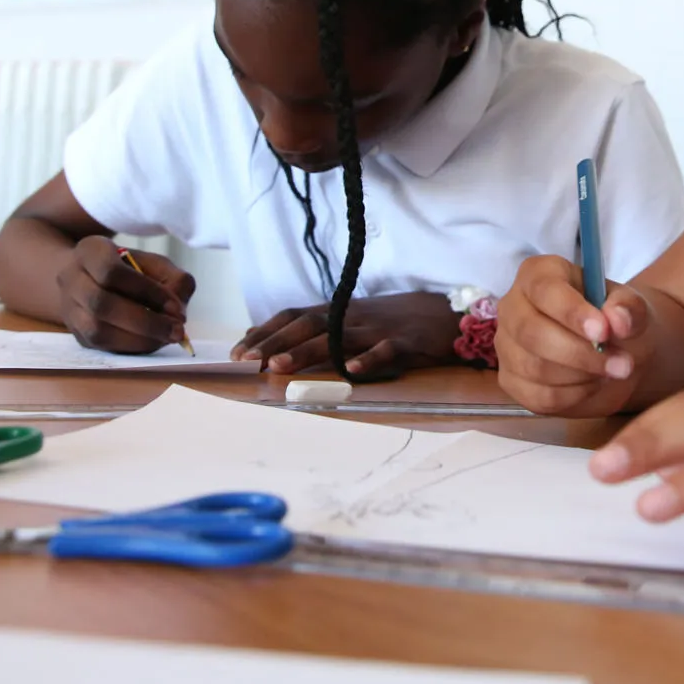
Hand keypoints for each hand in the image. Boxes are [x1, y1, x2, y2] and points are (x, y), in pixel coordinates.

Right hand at [57, 236, 194, 353]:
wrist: (90, 279)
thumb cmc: (129, 268)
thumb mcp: (153, 262)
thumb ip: (172, 279)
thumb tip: (177, 311)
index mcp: (90, 251)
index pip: (111, 271)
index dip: (146, 291)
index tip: (175, 306)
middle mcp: (71, 279)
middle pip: (101, 304)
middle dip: (145, 322)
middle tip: (177, 330)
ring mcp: (69, 308)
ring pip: (97, 330)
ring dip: (138, 338)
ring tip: (166, 337)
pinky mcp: (76, 333)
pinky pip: (101, 346)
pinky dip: (131, 347)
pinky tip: (152, 342)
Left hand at [232, 291, 460, 377]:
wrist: (445, 312)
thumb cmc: (392, 322)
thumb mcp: (352, 322)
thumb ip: (317, 332)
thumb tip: (269, 343)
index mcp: (338, 312)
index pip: (294, 316)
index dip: (266, 331)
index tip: (238, 351)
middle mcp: (352, 317)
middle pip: (308, 324)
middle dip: (275, 342)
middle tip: (249, 361)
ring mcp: (378, 328)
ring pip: (338, 338)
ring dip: (307, 351)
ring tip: (280, 366)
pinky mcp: (407, 341)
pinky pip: (387, 350)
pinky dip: (370, 360)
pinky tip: (353, 371)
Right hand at [495, 254, 647, 416]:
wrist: (609, 350)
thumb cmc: (611, 317)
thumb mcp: (628, 305)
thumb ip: (628, 307)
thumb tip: (618, 320)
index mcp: (538, 275)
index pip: (545, 290)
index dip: (572, 312)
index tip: (603, 332)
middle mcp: (513, 307)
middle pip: (533, 333)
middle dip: (581, 354)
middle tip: (623, 365)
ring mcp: (507, 346)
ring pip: (535, 368)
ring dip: (582, 376)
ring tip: (612, 371)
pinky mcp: (511, 381)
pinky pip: (538, 396)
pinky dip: (573, 396)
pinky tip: (593, 384)